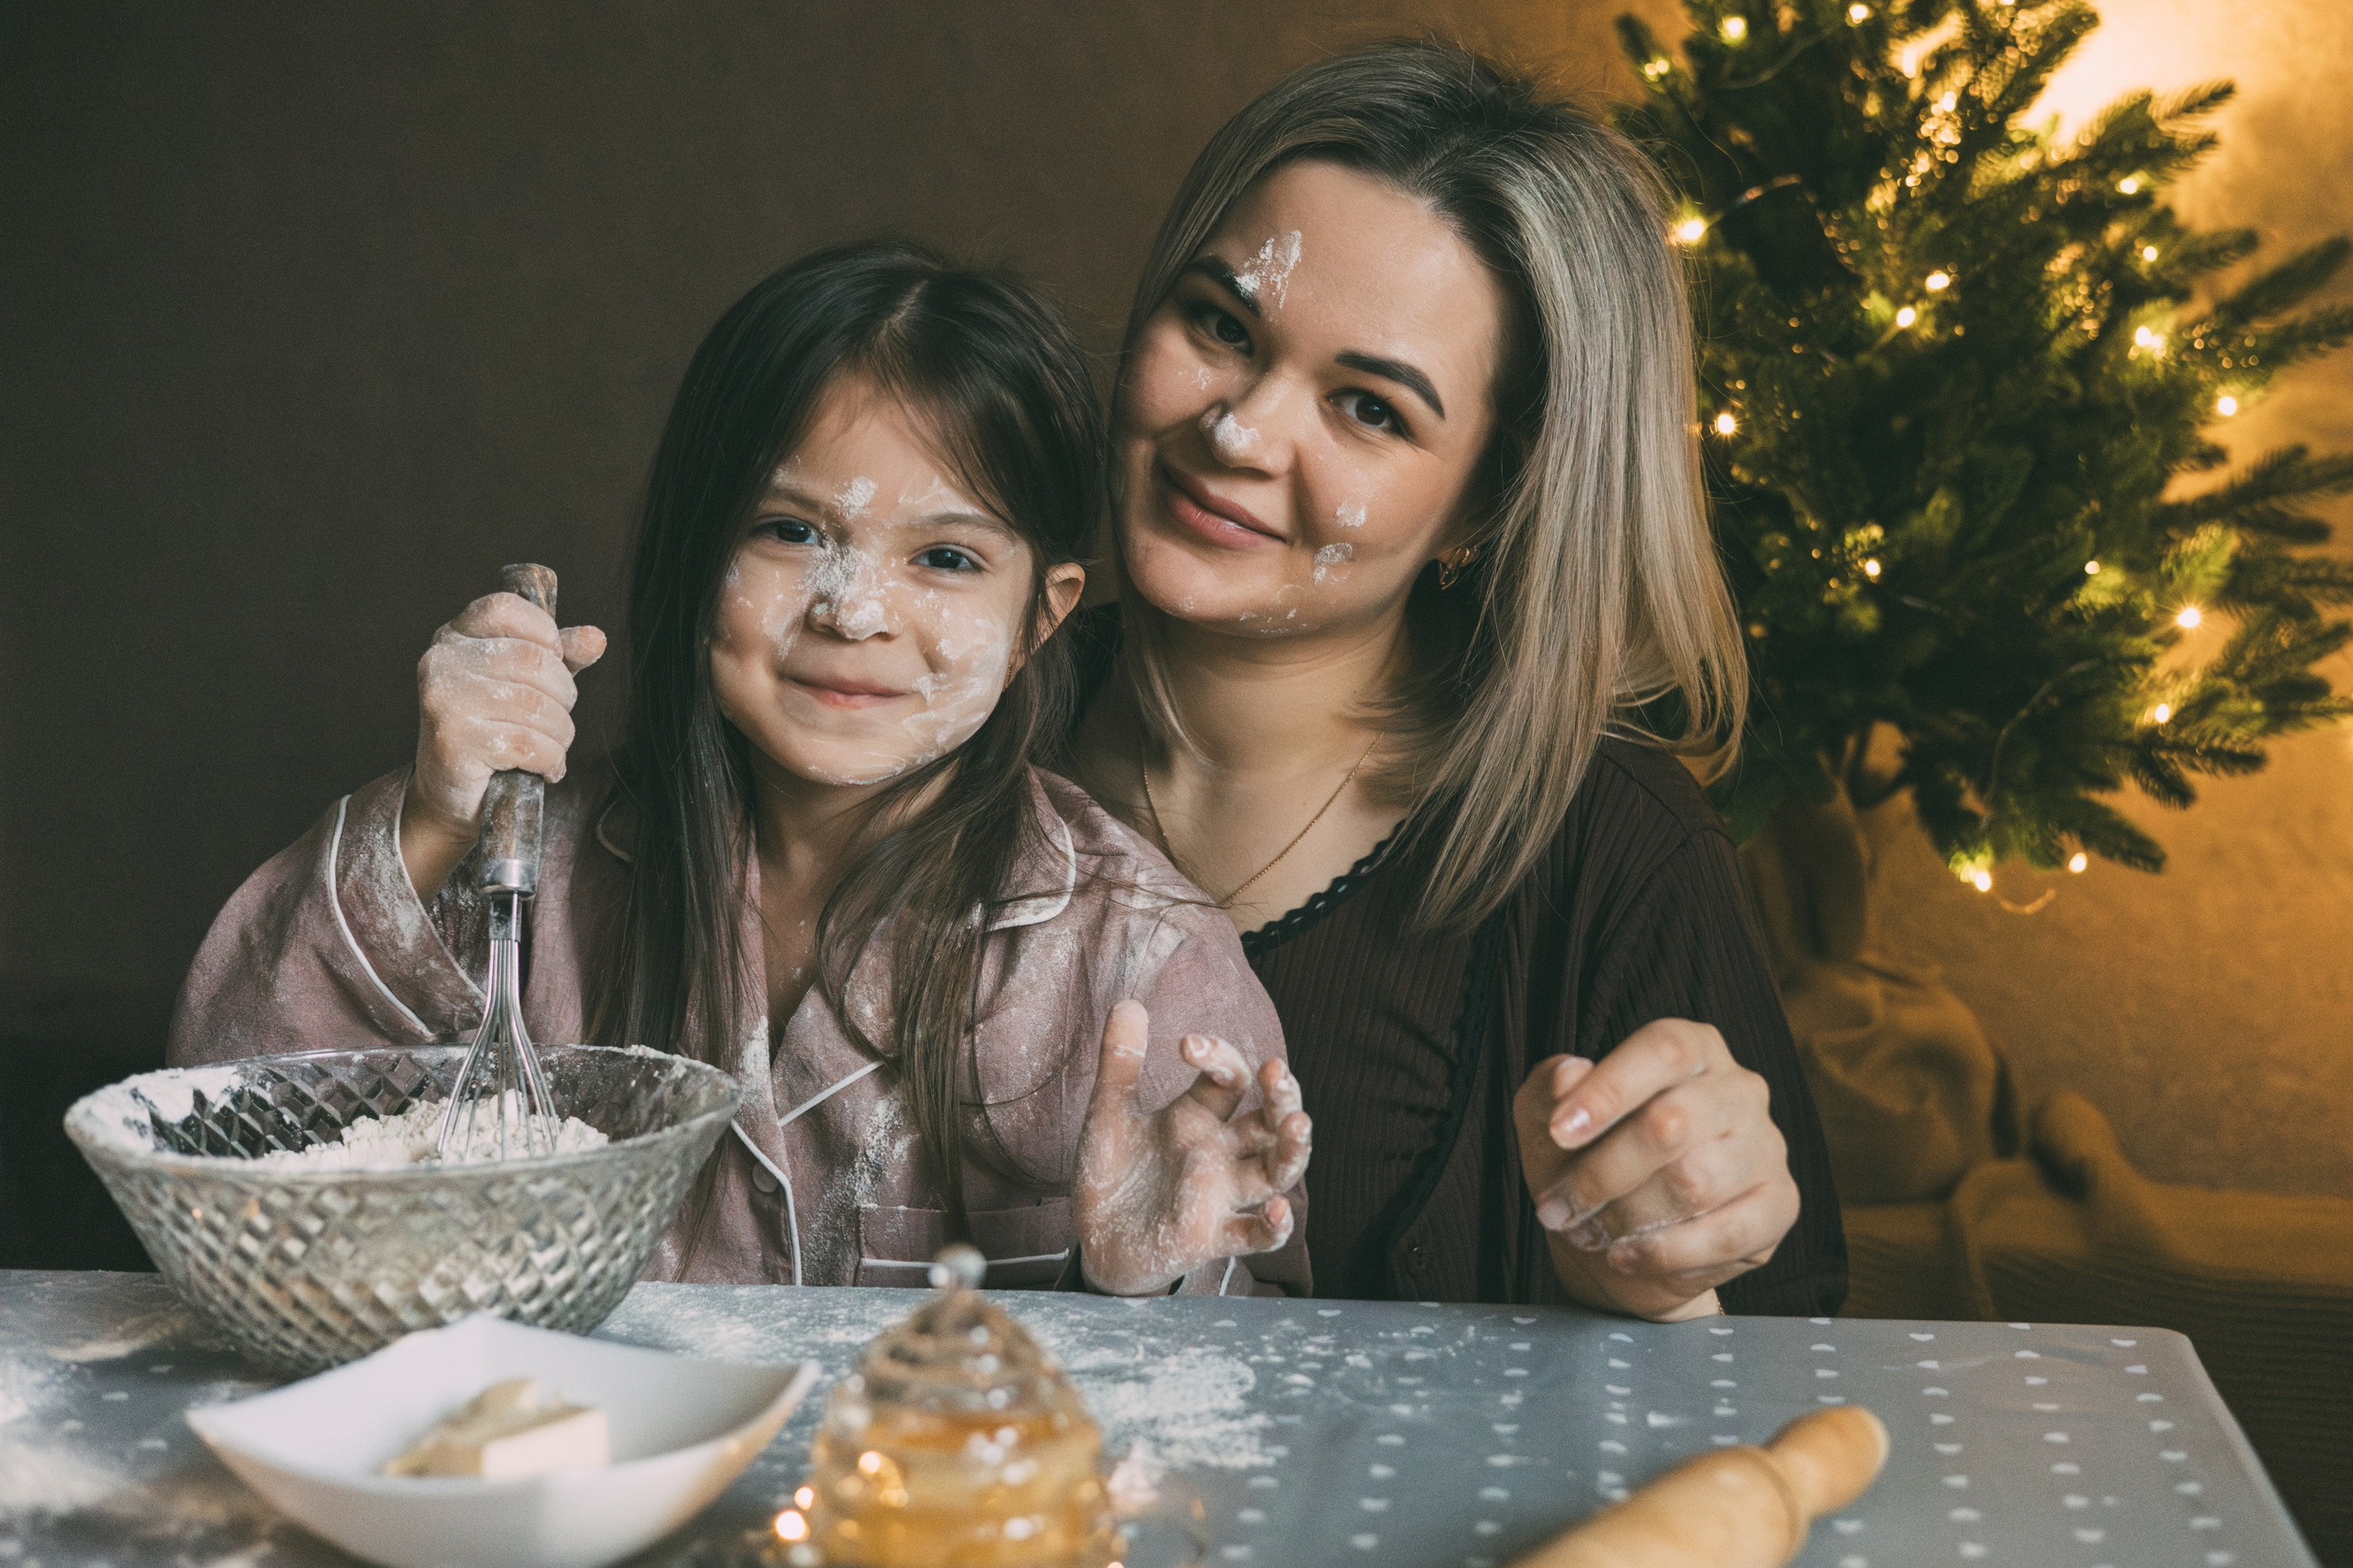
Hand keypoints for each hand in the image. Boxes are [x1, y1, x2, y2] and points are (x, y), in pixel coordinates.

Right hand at [399, 590, 605, 899]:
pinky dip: (550, 760)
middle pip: (533, 660)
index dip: (545, 634)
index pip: (505, 608)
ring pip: (536, 705)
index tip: (556, 664)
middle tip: (558, 721)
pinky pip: (529, 743)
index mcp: (454, 637)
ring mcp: (443, 699)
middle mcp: (441, 661)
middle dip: (563, 697)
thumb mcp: (527, 685)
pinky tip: (544, 768)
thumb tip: (596, 638)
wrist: (451, 795)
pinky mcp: (453, 740)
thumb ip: (560, 658)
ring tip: (552, 748)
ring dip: (560, 734)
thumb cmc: (493, 731)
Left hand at [1073, 1000, 1310, 1295]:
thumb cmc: (1114, 1175)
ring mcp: (1221, 1196)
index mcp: (1198, 1117)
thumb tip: (1127, 1001)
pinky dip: (1273, 1229)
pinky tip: (1277, 1211)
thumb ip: (1120, 1064)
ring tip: (1297, 1125)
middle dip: (1282, 1095)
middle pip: (1271, 1121)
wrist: (1097, 1240)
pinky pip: (1255, 1237)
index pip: (1230, 1078)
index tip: (1185, 1044)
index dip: (1217, 1055)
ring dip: (1292, 1150)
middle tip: (1275, 1070)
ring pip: (1276, 1172)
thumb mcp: (1108, 1115)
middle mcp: (1220, 1153)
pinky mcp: (1211, 1237)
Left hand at [1512, 1019, 1798, 1320]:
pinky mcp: (1779, 1205)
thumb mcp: (1547, 1119)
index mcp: (1692, 1048)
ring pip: (1695, 1182)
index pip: (1663, 1050)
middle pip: (1673, 1122)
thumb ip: (1549, 1090)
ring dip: (1628, 1216)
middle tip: (1561, 1204)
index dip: (1609, 1089)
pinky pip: (1726, 1233)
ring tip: (1592, 1230)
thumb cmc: (1586, 1161)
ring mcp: (1767, 1146)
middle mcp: (1739, 1089)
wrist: (1618, 1242)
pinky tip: (1628, 1254)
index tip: (1559, 1132)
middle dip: (1604, 1172)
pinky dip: (1666, 1252)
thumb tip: (1568, 1074)